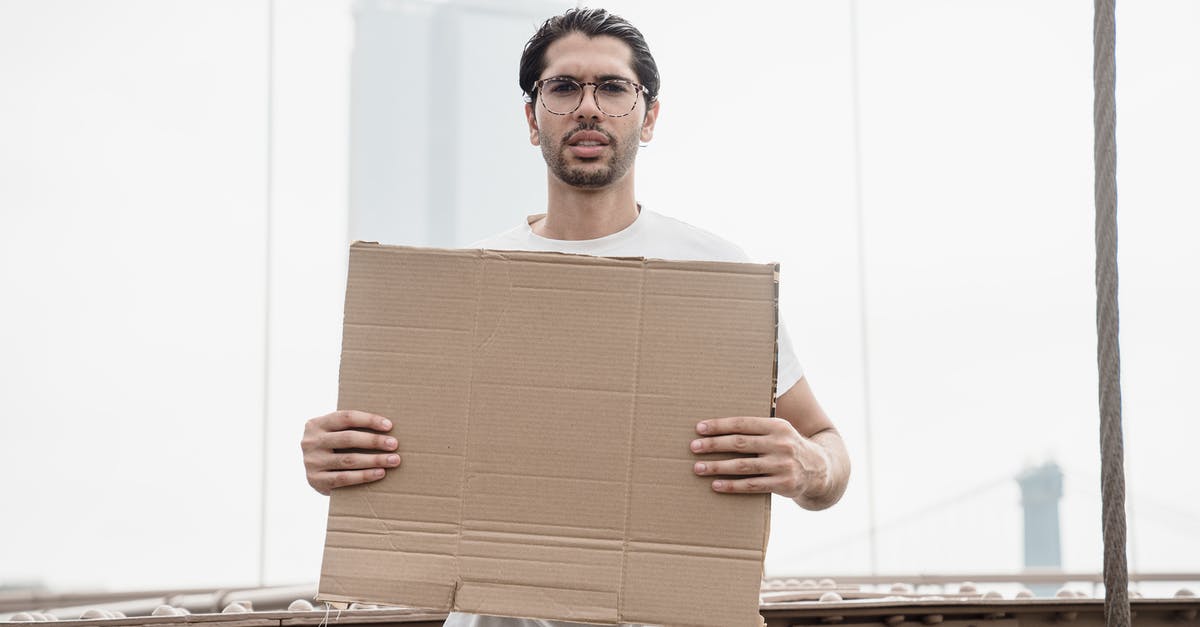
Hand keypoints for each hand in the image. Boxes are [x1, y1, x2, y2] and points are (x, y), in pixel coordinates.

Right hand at [301, 410, 400, 494]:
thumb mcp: (334, 433)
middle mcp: (311, 442)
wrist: (312, 472)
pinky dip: (364, 475)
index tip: (389, 425)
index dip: (369, 420)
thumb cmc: (333, 447)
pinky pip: (344, 478)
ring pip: (348, 460)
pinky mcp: (315, 480)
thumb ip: (351, 428)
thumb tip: (387, 426)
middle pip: (348, 438)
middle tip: (394, 444)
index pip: (346, 417)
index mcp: (317, 424)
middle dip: (374, 441)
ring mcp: (312, 462)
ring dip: (374, 460)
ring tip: (393, 460)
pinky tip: (380, 473)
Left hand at [690, 417, 832, 500]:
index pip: (742, 423)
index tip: (699, 428)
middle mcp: (781, 444)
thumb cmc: (788, 446)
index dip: (719, 425)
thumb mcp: (779, 431)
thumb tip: (718, 428)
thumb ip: (756, 429)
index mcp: (777, 426)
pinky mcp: (783, 484)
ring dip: (717, 466)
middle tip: (693, 447)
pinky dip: (732, 485)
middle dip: (713, 445)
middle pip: (740, 443)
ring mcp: (782, 465)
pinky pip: (752, 485)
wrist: (820, 469)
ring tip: (698, 468)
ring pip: (742, 465)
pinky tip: (716, 485)